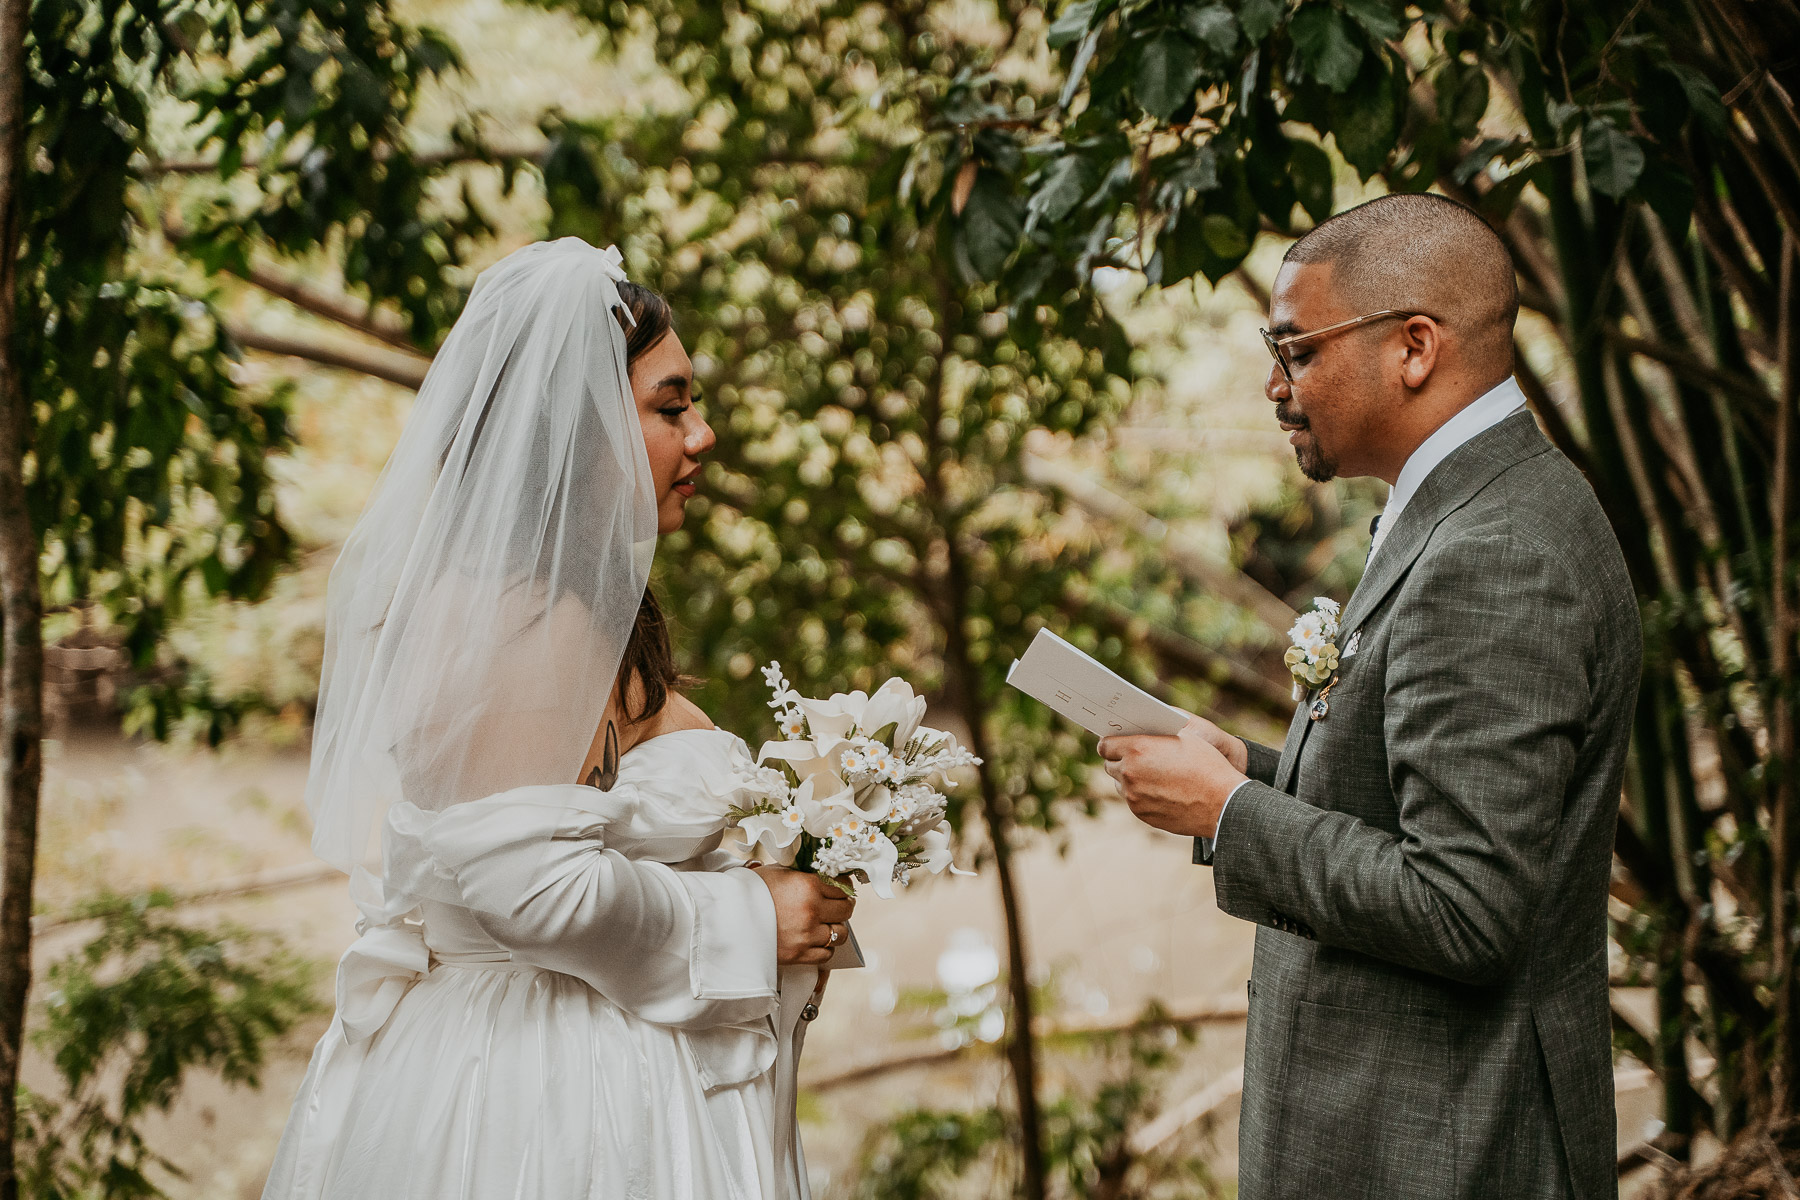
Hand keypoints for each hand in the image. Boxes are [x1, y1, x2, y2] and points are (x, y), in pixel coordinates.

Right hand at [753, 867, 855, 965]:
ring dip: (835, 928)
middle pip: (846, 910)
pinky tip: (815, 940)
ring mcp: (807, 935)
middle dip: (842, 907)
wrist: (726, 918)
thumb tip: (824, 875)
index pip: (842, 887)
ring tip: (825, 925)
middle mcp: (812, 910)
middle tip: (834, 906)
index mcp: (808, 885)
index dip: (843, 887)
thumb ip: (803, 875)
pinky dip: (824, 947)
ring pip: (840, 934)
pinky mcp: (799, 955)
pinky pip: (826, 954)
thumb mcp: (778, 872)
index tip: (840, 889)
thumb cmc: (750, 891)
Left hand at [1098, 715, 1248, 838]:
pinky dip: (1141, 795)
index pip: (1105, 744)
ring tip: (1149, 775)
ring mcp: (1134, 796)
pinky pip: (1133, 801)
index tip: (1116, 743)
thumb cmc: (1207, 765)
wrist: (1223, 802)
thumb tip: (1140, 734)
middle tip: (1133, 758)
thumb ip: (1155, 735)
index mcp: (1137, 749)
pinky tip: (1159, 791)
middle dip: (1120, 761)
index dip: (1111, 743)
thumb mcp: (1183, 738)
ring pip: (1120, 784)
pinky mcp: (1141, 814)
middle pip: (1110, 765)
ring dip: (1130, 779)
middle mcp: (1130, 773)